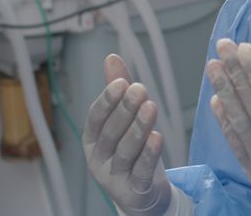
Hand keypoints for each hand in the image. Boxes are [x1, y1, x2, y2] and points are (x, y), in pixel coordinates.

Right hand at [83, 54, 171, 215]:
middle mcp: (99, 159)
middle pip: (111, 134)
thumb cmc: (131, 152)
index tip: (122, 82)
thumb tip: (112, 57)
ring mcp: (114, 178)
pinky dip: (149, 155)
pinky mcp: (133, 191)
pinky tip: (158, 136)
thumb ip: (117, 91)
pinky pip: (141, 172)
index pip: (95, 118)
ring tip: (151, 107)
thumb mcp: (123, 121)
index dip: (107, 100)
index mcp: (92, 140)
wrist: (142, 194)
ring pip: (125, 152)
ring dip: (138, 129)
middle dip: (125, 110)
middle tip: (140, 88)